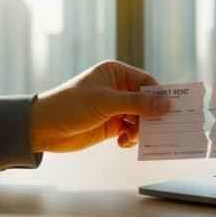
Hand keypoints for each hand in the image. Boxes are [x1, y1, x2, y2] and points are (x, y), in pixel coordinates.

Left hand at [30, 60, 170, 152]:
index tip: (172, 109)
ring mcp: (114, 108)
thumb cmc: (71, 105)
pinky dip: (131, 138)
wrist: (43, 127)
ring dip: (141, 130)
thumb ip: (138, 104)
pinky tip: (122, 143)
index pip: (147, 81)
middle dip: (152, 115)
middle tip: (164, 129)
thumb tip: (166, 104)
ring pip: (141, 118)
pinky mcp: (110, 126)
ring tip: (132, 138)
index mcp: (116, 73)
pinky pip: (130, 131)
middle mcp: (118, 89)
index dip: (160, 95)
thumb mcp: (106, 102)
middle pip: (147, 101)